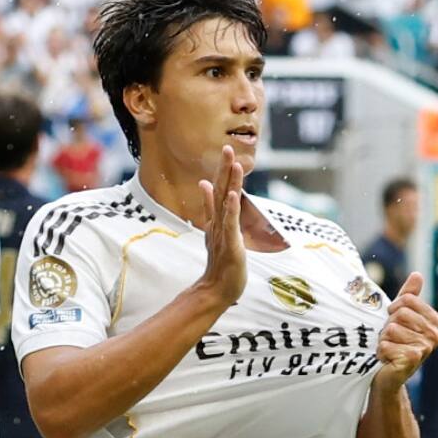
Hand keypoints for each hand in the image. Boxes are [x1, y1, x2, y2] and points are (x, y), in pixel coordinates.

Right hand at [195, 145, 246, 308]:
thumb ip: (210, 209)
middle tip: (227, 147)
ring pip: (225, 204)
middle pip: (219, 191)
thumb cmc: (221, 263)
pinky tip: (231, 194)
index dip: (222, 171)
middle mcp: (217, 223)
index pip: (218, 191)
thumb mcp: (216, 232)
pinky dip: (230, 209)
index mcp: (216, 220)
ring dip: (229, 183)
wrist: (217, 290)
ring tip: (233, 164)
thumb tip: (203, 184)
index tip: (226, 150)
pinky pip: (229, 224)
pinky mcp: (228, 244)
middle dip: (224, 169)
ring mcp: (222, 233)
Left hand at [374, 273, 437, 393]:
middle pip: (399, 314)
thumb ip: (409, 295)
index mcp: (433, 320)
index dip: (393, 310)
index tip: (394, 322)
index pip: (407, 300)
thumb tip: (418, 274)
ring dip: (383, 340)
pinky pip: (385, 345)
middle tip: (391, 339)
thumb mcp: (400, 316)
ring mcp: (425, 347)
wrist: (388, 376)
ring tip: (389, 349)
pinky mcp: (412, 359)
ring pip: (391, 329)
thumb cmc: (394, 343)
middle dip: (387, 326)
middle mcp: (434, 334)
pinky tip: (387, 360)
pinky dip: (380, 353)